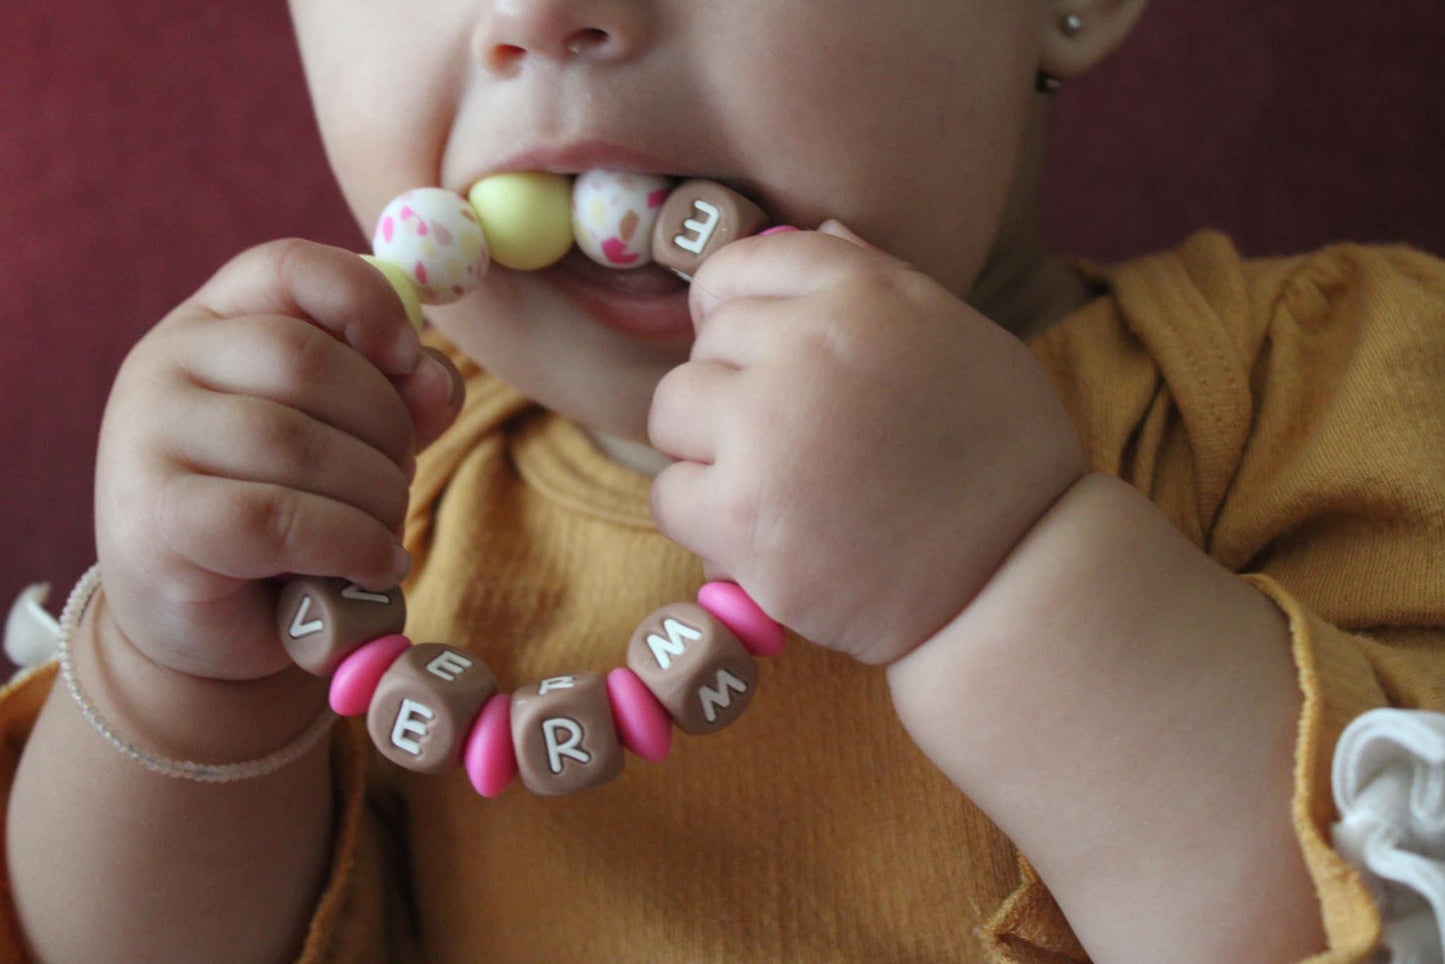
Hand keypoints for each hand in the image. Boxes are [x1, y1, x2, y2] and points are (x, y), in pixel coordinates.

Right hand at [95, 240, 462, 680]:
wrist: (213, 626)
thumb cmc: (292, 518)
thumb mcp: (351, 440)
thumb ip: (400, 396)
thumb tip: (435, 379)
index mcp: (214, 321)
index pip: (291, 267)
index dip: (367, 301)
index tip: (408, 357)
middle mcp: (164, 365)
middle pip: (308, 361)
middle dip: (386, 430)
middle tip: (396, 483)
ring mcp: (145, 440)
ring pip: (297, 443)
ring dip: (374, 498)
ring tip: (381, 535)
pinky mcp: (155, 522)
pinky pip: (277, 518)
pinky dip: (349, 544)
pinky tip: (371, 567)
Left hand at [649, 223, 1082, 664]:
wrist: (1018, 577)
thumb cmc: (1000, 460)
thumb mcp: (961, 338)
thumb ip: (880, 286)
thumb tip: (824, 229)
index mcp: (864, 295)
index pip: (743, 265)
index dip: (729, 305)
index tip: (741, 346)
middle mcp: (808, 347)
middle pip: (706, 343)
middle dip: (733, 388)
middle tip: (788, 441)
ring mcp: (767, 431)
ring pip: (673, 413)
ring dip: (706, 449)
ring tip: (770, 485)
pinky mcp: (742, 515)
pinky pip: (669, 495)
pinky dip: (702, 519)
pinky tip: (758, 534)